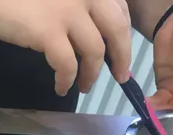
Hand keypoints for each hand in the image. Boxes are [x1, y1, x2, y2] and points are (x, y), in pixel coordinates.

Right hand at [0, 0, 132, 95]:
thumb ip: (79, 3)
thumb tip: (94, 30)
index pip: (120, 9)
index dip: (123, 33)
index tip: (119, 49)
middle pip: (117, 29)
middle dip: (122, 56)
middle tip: (120, 74)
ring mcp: (69, 13)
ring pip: (95, 51)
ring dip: (93, 73)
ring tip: (86, 86)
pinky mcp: (49, 32)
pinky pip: (67, 65)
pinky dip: (67, 80)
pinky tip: (61, 88)